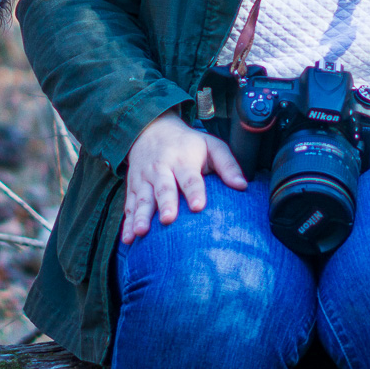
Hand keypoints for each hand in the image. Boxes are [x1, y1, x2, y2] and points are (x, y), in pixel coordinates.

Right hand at [119, 109, 246, 243]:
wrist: (151, 129)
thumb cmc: (188, 143)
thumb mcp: (211, 145)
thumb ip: (228, 165)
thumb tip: (243, 186)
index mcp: (183, 160)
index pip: (190, 177)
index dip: (194, 191)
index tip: (199, 206)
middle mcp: (161, 170)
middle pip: (163, 189)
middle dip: (166, 204)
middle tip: (169, 220)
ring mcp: (145, 180)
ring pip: (142, 199)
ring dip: (141, 216)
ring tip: (141, 232)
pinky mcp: (134, 188)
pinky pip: (129, 207)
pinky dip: (127, 223)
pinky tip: (128, 239)